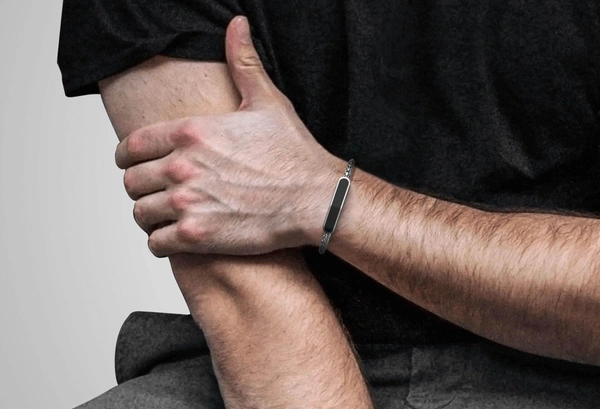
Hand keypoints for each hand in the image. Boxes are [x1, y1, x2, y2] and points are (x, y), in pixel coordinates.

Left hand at [116, 16, 337, 256]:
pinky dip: (160, 242)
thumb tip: (237, 25)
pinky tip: (175, 236)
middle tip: (155, 192)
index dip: (124, 158)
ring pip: (140, 213)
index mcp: (191, 132)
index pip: (130, 146)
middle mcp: (183, 166)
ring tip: (164, 216)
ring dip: (149, 215)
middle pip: (131, 182)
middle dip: (140, 187)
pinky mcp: (198, 235)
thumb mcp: (267, 101)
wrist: (315, 198)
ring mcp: (188, 202)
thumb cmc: (294, 153)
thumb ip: (243, 62)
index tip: (131, 165)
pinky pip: (155, 244)